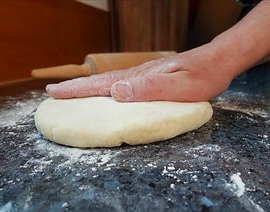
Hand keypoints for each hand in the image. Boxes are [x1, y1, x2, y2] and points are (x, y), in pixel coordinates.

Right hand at [46, 45, 235, 101]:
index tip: (55, 92)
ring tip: (71, 92)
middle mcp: (137, 76)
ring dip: (87, 87)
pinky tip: (105, 91)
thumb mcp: (181, 86)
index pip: (102, 85)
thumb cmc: (203, 76)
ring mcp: (143, 75)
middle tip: (53, 91)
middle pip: (100, 82)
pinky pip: (121, 84)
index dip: (78, 89)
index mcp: (140, 79)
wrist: (217, 61)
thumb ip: (151, 89)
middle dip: (75, 87)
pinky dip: (105, 88)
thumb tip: (116, 91)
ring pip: (108, 82)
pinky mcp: (150, 77)